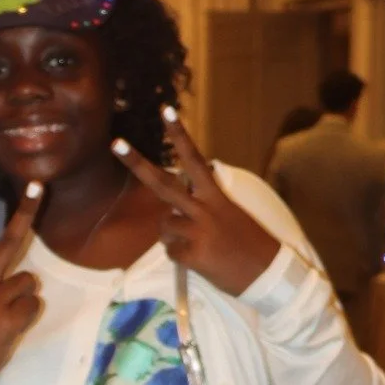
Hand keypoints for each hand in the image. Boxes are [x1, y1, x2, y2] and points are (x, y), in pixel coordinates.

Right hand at [0, 174, 44, 384]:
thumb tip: (18, 283)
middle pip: (10, 240)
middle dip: (26, 211)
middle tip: (39, 184)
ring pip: (29, 281)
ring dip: (24, 297)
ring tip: (5, 316)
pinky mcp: (9, 319)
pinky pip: (33, 307)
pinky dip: (26, 318)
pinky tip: (8, 331)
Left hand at [113, 109, 279, 296]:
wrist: (268, 273)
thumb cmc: (249, 244)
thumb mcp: (230, 214)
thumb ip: (202, 205)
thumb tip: (174, 208)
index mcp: (216, 195)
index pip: (195, 159)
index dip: (180, 135)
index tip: (165, 111)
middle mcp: (205, 209)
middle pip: (163, 184)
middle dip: (137, 164)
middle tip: (115, 144)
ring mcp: (198, 231)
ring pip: (163, 225)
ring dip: (171, 235)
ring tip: (194, 243)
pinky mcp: (194, 254)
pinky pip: (171, 252)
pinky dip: (180, 256)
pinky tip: (199, 259)